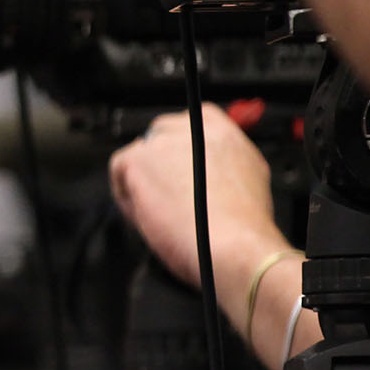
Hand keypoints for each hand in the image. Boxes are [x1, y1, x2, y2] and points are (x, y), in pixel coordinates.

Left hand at [109, 104, 287, 292]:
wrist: (236, 247)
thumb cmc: (242, 233)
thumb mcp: (250, 187)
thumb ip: (225, 170)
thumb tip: (205, 177)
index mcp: (228, 137)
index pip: (195, 122)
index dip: (182, 148)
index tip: (179, 171)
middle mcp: (198, 131)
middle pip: (163, 135)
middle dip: (161, 164)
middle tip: (167, 198)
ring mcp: (167, 141)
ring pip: (142, 154)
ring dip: (145, 182)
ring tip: (160, 215)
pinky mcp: (141, 158)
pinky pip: (120, 168)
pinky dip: (126, 194)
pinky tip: (145, 217)